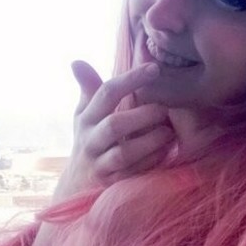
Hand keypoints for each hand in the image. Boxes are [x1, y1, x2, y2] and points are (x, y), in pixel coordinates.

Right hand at [61, 60, 176, 192]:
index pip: (106, 93)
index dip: (130, 79)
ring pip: (124, 153)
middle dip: (143, 115)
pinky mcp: (112, 183)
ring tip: (169, 132)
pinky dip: (151, 161)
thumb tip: (76, 61)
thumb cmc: (89, 139)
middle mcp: (90, 140)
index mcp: (86, 118)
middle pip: (114, 125)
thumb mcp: (84, 115)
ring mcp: (100, 164)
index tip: (155, 69)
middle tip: (165, 108)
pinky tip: (165, 151)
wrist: (77, 183)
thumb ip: (88, 88)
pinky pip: (133, 173)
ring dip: (150, 141)